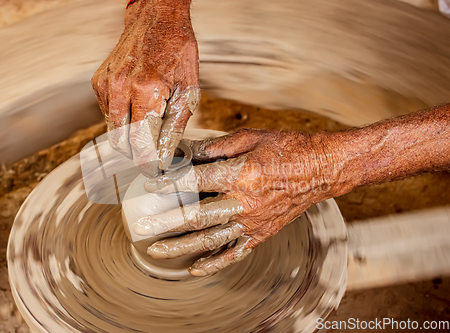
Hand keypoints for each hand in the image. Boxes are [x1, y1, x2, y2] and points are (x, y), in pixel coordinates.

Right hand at [91, 0, 198, 175]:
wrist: (156, 20)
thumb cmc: (178, 52)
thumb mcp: (188, 90)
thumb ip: (174, 127)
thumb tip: (165, 157)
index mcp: (147, 90)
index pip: (141, 142)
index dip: (148, 163)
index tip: (156, 172)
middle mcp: (120, 87)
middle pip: (121, 142)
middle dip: (137, 155)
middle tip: (154, 157)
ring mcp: (106, 84)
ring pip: (112, 130)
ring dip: (130, 138)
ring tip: (149, 130)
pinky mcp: (98, 82)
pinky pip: (108, 114)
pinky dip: (122, 120)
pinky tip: (137, 108)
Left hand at [135, 129, 345, 275]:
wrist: (322, 169)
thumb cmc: (287, 148)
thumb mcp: (250, 138)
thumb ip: (214, 148)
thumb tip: (183, 151)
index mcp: (242, 174)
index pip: (195, 181)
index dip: (168, 182)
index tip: (149, 184)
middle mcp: (246, 202)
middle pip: (197, 217)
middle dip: (165, 223)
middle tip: (141, 229)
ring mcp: (254, 222)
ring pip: (211, 240)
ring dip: (181, 247)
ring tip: (156, 251)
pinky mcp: (262, 234)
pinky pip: (234, 253)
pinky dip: (214, 263)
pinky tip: (193, 270)